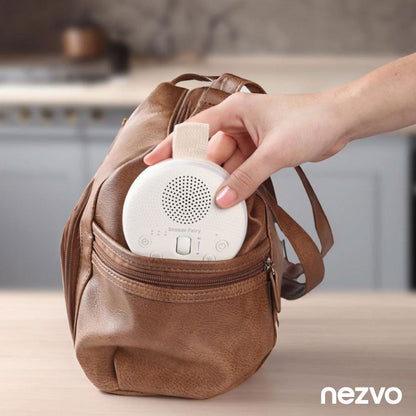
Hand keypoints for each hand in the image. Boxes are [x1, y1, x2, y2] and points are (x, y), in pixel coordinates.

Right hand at [144, 90, 349, 207]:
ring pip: (226, 163)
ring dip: (224, 180)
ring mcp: (250, 139)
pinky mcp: (261, 151)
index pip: (194, 130)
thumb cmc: (311, 120)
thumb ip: (246, 177)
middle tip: (190, 191)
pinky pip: (242, 168)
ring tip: (216, 197)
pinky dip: (239, 181)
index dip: (171, 146)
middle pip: (209, 151)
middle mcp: (238, 124)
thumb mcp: (273, 151)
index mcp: (234, 111)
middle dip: (202, 172)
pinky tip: (234, 194)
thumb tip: (223, 197)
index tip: (154, 161)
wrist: (341, 121)